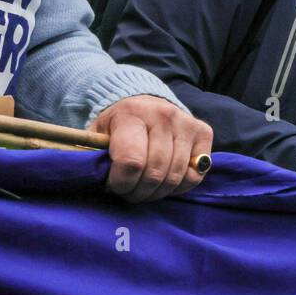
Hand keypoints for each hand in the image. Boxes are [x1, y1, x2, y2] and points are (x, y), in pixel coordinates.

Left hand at [92, 95, 213, 202]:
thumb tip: (92, 181)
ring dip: (157, 192)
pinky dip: (179, 186)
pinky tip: (165, 180)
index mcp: (131, 114)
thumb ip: (94, 156)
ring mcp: (186, 122)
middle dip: (138, 192)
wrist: (143, 102)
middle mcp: (163, 115)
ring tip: (145, 188)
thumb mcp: (97, 135)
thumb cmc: (117, 125)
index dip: (121, 184)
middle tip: (129, 192)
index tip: (113, 186)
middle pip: (155, 173)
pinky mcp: (203, 132)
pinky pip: (195, 174)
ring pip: (176, 177)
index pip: (131, 162)